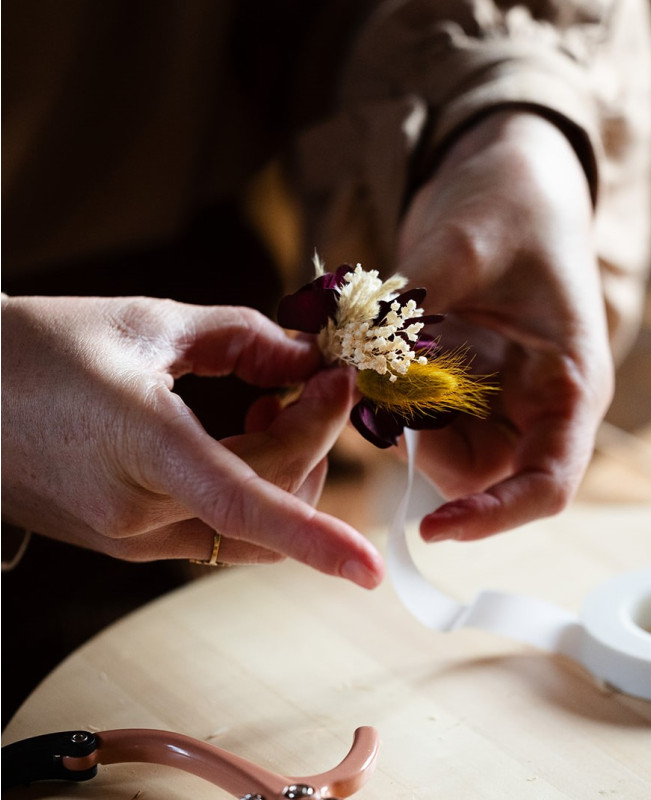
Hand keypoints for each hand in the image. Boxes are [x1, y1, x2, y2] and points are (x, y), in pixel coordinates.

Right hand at [1, 295, 382, 587]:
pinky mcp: (126, 541)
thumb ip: (244, 338)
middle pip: (268, 498)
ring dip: (286, 469)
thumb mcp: (149, 322)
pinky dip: (251, 488)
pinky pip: (214, 529)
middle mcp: (135, 510)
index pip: (244, 506)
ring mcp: (128, 536)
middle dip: (314, 438)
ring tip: (270, 402)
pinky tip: (240, 432)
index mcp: (140, 444)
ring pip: (248, 526)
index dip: (315, 541)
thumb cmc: (37, 348)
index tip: (371, 562)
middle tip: (319, 379)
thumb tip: (309, 361)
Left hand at [396, 111, 613, 541]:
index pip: (546, 483)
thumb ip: (412, 307)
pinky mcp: (453, 376)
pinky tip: (357, 353)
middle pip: (476, 473)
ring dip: (392, 420)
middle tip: (370, 393)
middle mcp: (531, 403)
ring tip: (361, 361)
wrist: (505, 174)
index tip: (433, 529)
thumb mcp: (467, 244)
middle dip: (418, 448)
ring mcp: (490, 392)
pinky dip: (379, 394)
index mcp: (568, 384)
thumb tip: (355, 360)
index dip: (494, 518)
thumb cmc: (512, 204)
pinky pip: (411, 411)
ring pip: (435, 447)